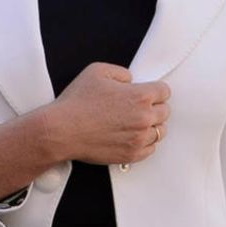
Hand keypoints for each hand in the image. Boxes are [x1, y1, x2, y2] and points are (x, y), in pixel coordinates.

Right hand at [47, 61, 170, 166]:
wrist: (61, 131)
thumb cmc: (76, 102)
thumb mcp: (97, 71)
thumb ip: (121, 73)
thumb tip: (131, 81)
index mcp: (140, 96)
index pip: (164, 91)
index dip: (155, 90)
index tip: (148, 93)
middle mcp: (143, 118)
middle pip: (164, 112)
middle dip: (154, 108)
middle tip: (138, 108)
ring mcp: (138, 139)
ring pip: (159, 132)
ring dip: (151, 126)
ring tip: (135, 124)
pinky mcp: (130, 155)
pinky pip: (150, 149)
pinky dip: (144, 143)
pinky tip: (131, 137)